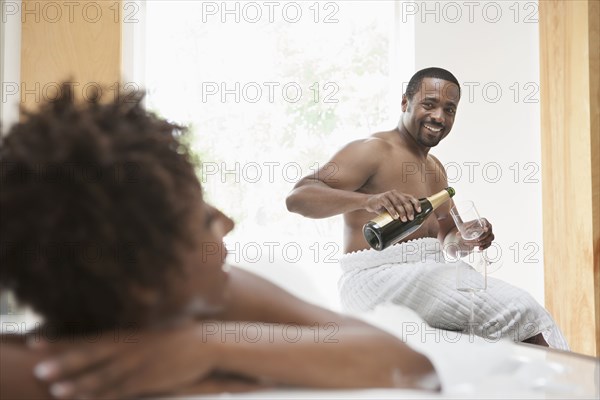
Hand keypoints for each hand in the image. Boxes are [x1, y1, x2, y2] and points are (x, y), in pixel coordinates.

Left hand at [31, 323, 216, 398]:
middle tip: (39, 369)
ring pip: (104, 375)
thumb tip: (107, 343)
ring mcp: (140, 363)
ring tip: (57, 390)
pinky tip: (88, 399)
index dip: (61, 340)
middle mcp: (130, 347)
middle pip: (91, 354)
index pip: (88, 337)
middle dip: (64, 361)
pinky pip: (123, 389)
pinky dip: (104, 395)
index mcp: (128, 334)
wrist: (208, 344)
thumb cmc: (178, 339)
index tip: (34, 341)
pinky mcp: (151, 379)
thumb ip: (128, 339)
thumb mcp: (150, 333)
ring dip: (79, 383)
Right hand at [365, 190, 420, 220]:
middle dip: (409, 210)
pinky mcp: (381, 198)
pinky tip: (395, 217)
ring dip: (402, 212)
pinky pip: (388, 205)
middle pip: (405, 201)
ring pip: (398, 203)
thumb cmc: (382, 206)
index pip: (411, 197)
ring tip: (404, 219)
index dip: (416, 203)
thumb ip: (399, 210)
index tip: (419, 211)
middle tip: (411, 218)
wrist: (369, 202)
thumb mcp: (392, 207)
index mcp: (400, 194)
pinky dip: (392, 211)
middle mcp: (395, 193)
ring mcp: (388, 195)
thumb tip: (409, 222)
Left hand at [457, 218, 494, 252]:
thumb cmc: (466, 227)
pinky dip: (485, 246)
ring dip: (484, 242)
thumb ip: (462, 230)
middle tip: (477, 239)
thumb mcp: (464, 227)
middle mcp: (488, 227)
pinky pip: (489, 244)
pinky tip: (479, 248)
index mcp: (483, 221)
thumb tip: (457, 234)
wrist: (467, 231)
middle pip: (489, 232)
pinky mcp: (488, 240)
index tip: (485, 229)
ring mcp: (489, 234)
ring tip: (477, 245)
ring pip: (490, 238)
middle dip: (483, 236)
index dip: (488, 226)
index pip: (488, 224)